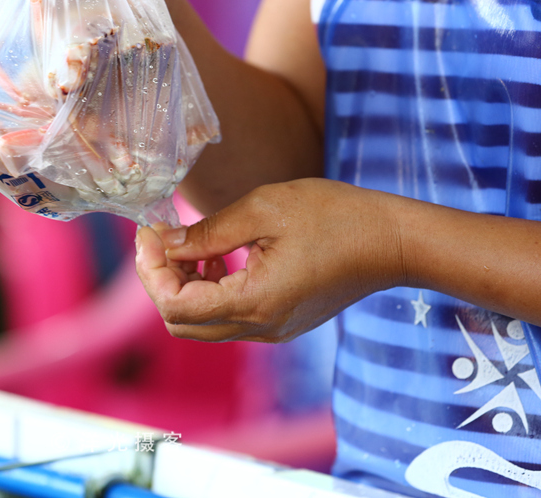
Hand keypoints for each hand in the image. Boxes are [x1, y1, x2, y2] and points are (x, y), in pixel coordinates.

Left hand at [135, 179, 405, 342]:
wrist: (392, 241)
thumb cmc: (334, 216)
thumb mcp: (263, 210)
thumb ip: (207, 232)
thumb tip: (164, 243)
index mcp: (254, 303)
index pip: (176, 306)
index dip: (151, 271)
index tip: (148, 233)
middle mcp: (260, 327)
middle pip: (183, 323)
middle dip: (161, 280)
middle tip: (160, 239)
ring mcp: (272, 329)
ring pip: (204, 322)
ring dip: (186, 284)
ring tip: (193, 242)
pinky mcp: (281, 321)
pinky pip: (229, 316)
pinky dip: (211, 289)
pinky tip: (220, 254)